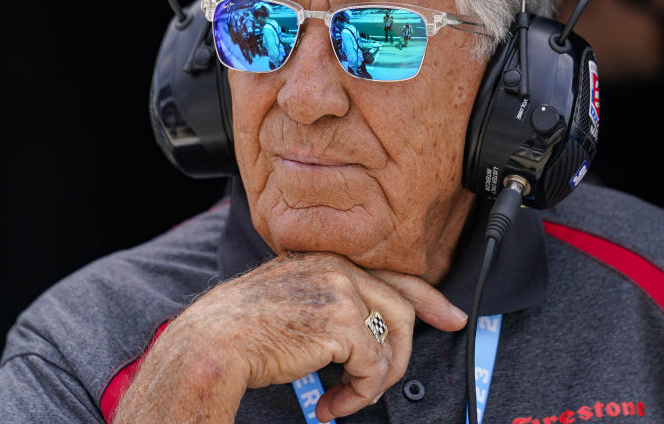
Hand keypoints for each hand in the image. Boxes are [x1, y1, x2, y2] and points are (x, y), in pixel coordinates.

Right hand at [128, 251, 467, 421]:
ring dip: (375, 381)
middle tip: (381, 386)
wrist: (212, 342)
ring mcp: (340, 289)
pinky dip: (359, 395)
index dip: (428, 297)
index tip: (451, 317)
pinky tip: (331, 405)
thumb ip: (329, 303)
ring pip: (393, 341)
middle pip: (403, 307)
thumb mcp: (293, 300)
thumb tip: (367, 328)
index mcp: (325, 258)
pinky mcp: (340, 320)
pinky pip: (374, 366)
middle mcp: (336, 266)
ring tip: (347, 398)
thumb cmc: (242, 330)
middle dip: (403, 355)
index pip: (392, 272)